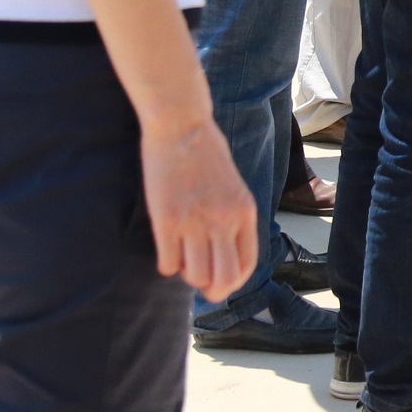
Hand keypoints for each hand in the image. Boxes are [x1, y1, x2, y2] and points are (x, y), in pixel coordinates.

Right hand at [140, 114, 255, 302]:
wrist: (181, 123)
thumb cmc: (206, 151)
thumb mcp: (234, 186)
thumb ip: (233, 216)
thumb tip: (223, 251)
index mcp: (244, 212)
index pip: (246, 266)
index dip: (232, 282)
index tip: (219, 280)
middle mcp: (224, 221)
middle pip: (223, 280)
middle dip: (210, 289)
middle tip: (198, 280)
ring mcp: (195, 222)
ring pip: (194, 276)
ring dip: (186, 273)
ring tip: (181, 256)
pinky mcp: (167, 219)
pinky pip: (167, 263)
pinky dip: (166, 263)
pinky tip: (166, 249)